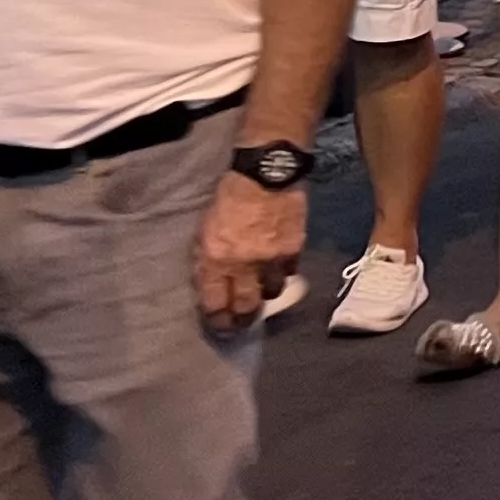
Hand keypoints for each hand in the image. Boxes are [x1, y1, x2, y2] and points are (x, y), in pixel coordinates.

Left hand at [194, 173, 304, 333]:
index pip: (215, 303)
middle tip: (242, 323)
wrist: (266, 173)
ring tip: (262, 293)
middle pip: (246, 305)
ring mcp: (271, 259)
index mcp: (216, 260)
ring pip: (271, 293)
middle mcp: (243, 265)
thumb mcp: (205, 230)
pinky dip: (284, 273)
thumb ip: (207, 259)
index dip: (217, 319)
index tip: (219, 325)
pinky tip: (279, 269)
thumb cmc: (227, 198)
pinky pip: (290, 272)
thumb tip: (211, 284)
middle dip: (243, 319)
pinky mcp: (294, 249)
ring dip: (265, 295)